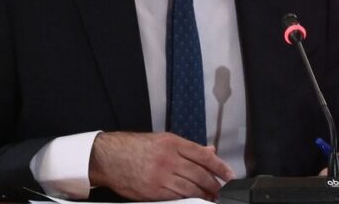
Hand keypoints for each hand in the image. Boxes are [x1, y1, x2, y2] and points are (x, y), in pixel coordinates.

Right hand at [89, 131, 235, 200]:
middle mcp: (169, 159)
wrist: (109, 158)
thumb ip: (188, 147)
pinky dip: (187, 199)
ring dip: (203, 194)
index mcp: (173, 144)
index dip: (220, 167)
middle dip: (214, 184)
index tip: (229, 174)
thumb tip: (210, 151)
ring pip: (189, 188)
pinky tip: (194, 199)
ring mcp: (160, 177)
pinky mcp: (152, 191)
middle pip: (199, 174)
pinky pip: (175, 197)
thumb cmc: (135, 147)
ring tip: (211, 197)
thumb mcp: (164, 140)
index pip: (204, 156)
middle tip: (221, 189)